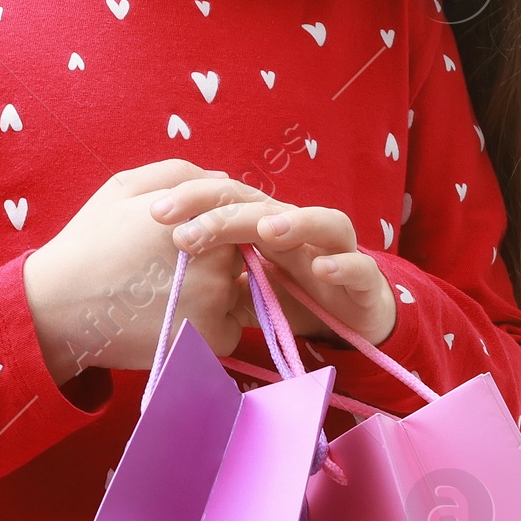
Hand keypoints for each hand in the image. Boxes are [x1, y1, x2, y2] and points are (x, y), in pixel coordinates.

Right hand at [23, 161, 259, 381]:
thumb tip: (224, 179)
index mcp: (202, 215)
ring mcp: (217, 300)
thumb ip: (180, 174)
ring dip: (213, 296)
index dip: (206, 232)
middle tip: (167, 273)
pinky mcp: (211, 339)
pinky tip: (171, 321)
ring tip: (164, 297)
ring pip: (235, 294)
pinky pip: (229, 330)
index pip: (232, 220)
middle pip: (237, 257)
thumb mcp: (125, 188)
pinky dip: (208, 330)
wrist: (58, 305)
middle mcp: (217, 256)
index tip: (174, 246)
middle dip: (213, 263)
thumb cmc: (90, 242)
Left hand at [146, 178, 398, 348]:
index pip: (229, 203)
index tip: (155, 214)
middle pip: (265, 208)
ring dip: (294, 223)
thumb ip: (216, 280)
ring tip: (265, 231)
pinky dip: (342, 264)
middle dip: (225, 214)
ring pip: (322, 222)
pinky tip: (321, 268)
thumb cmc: (295, 296)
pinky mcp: (365, 280)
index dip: (194, 203)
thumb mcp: (246, 292)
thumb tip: (164, 275)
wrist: (355, 317)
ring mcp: (336, 250)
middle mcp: (302, 230)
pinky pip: (359, 266)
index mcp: (267, 227)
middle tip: (185, 233)